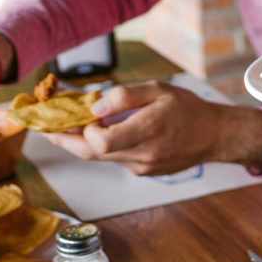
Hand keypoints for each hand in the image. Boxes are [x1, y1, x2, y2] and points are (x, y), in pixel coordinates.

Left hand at [44, 81, 261, 175]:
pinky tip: (103, 132)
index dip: (82, 130)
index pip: (99, 142)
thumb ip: (125, 96)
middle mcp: (142, 154)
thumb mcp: (159, 90)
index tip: (80, 113)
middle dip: (66, 140)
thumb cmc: (189, 108)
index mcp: (147, 130)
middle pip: (91, 154)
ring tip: (69, 125)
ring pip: (102, 158)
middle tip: (46, 127)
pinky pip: (116, 159)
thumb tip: (94, 107)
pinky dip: (105, 146)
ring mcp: (142, 167)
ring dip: (84, 142)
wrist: (215, 136)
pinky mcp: (144, 171)